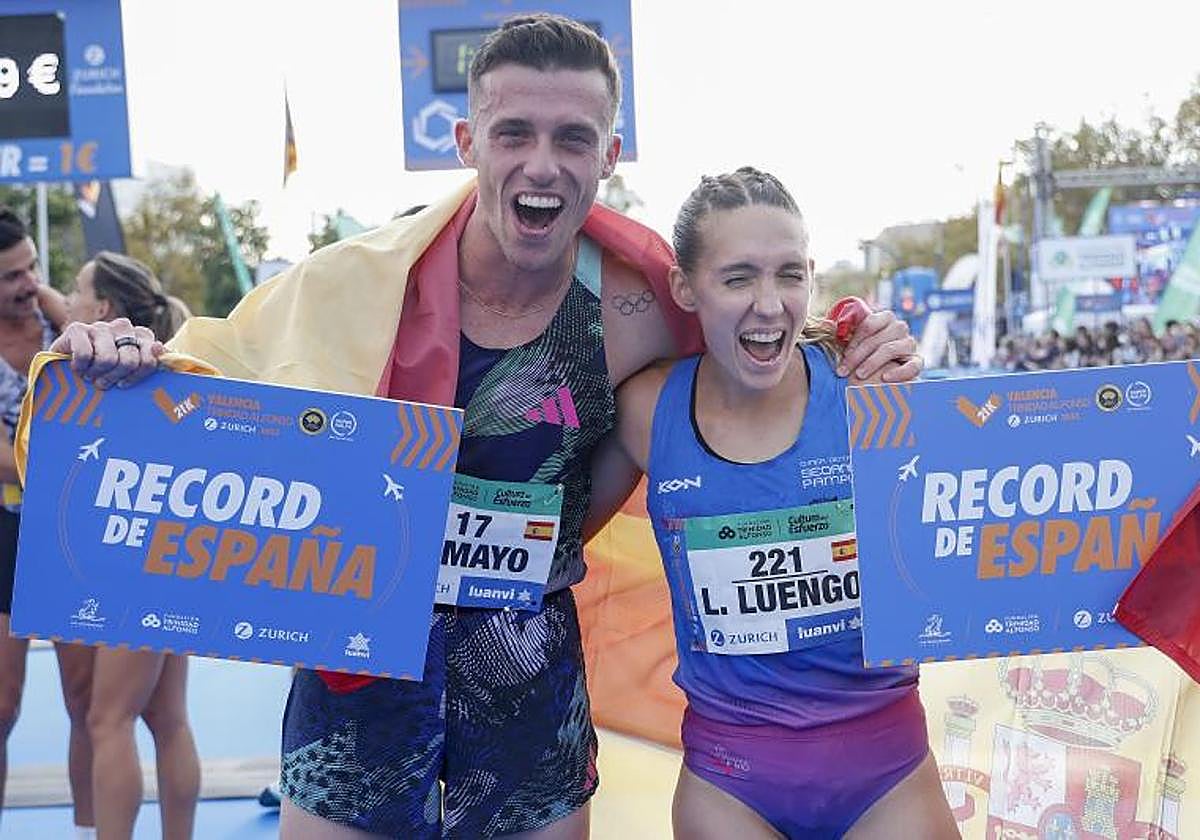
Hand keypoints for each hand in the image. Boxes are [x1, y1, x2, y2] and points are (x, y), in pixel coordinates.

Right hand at [49, 318, 163, 388]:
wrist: (67, 371)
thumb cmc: (105, 373)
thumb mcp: (132, 373)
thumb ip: (151, 362)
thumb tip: (159, 348)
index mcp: (142, 336)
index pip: (150, 360)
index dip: (136, 377)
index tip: (123, 383)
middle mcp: (124, 327)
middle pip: (129, 361)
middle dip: (114, 378)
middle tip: (103, 382)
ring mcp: (101, 326)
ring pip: (107, 359)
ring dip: (96, 374)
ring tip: (90, 375)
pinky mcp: (77, 328)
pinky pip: (85, 355)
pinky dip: (80, 367)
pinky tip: (78, 368)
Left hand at [836, 310, 922, 382]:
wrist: (882, 374)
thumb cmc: (863, 355)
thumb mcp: (853, 343)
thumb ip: (842, 333)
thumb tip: (825, 323)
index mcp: (884, 318)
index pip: (870, 323)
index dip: (854, 340)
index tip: (842, 354)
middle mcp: (899, 327)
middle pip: (879, 338)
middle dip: (858, 355)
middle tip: (843, 370)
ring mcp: (910, 344)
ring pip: (892, 349)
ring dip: (873, 362)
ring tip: (859, 375)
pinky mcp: (917, 361)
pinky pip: (913, 365)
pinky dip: (899, 372)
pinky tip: (885, 379)